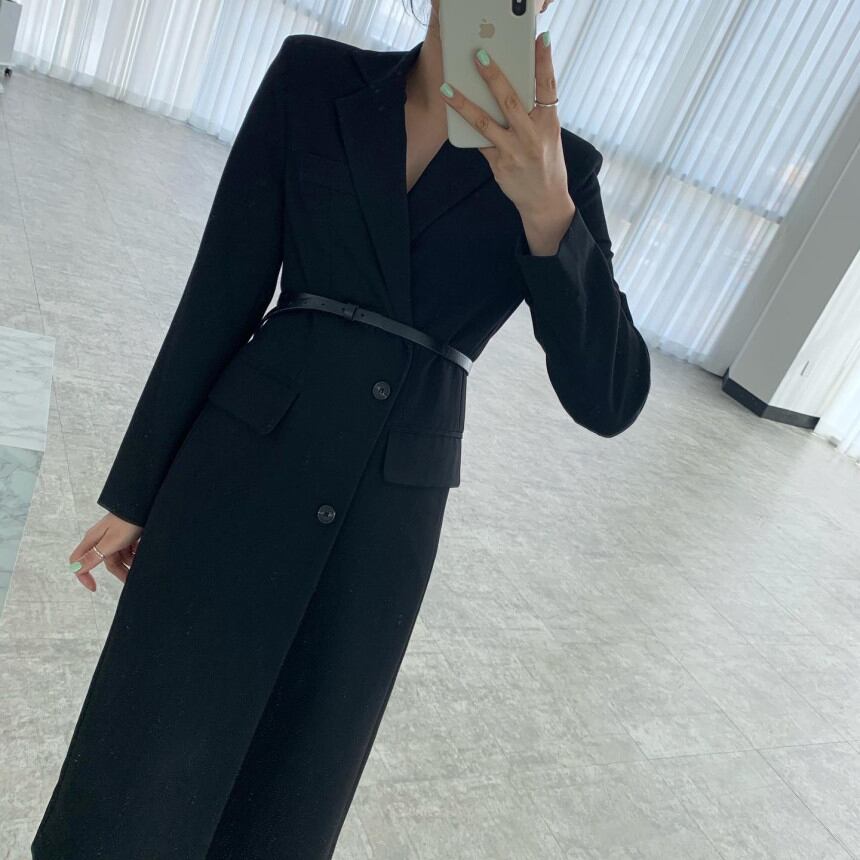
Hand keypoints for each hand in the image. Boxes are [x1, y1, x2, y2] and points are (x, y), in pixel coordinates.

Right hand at [69, 513, 142, 590]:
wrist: (146, 504)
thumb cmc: (128, 521)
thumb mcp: (111, 542)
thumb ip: (94, 556)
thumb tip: (76, 569)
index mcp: (93, 539)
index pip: (78, 561)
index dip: (83, 576)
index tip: (95, 588)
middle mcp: (101, 538)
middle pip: (105, 561)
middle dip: (118, 571)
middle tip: (131, 579)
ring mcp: (114, 535)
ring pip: (119, 556)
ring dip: (129, 562)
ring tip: (142, 563)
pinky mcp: (126, 532)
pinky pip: (128, 548)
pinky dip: (135, 553)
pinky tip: (143, 552)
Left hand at [438, 31, 572, 226]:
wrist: (545, 201)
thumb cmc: (546, 162)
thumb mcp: (549, 134)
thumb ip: (536, 111)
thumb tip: (515, 83)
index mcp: (549, 123)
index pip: (548, 87)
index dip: (544, 62)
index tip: (541, 39)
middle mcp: (532, 136)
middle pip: (510, 101)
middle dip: (494, 76)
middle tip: (478, 55)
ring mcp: (514, 151)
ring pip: (486, 123)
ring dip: (464, 104)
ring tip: (447, 88)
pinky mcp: (499, 164)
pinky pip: (479, 141)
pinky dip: (465, 127)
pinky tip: (451, 113)